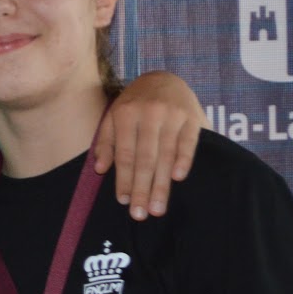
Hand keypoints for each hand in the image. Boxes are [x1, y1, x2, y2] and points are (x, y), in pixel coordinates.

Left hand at [93, 71, 203, 218]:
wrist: (164, 79)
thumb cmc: (134, 104)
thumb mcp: (113, 117)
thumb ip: (105, 142)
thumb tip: (100, 169)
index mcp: (125, 114)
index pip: (125, 154)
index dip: (124, 179)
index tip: (124, 202)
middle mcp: (149, 113)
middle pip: (145, 159)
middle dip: (142, 189)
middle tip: (141, 214)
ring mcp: (172, 115)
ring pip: (166, 155)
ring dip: (162, 184)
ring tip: (158, 208)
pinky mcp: (192, 117)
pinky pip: (188, 143)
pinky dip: (183, 160)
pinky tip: (178, 179)